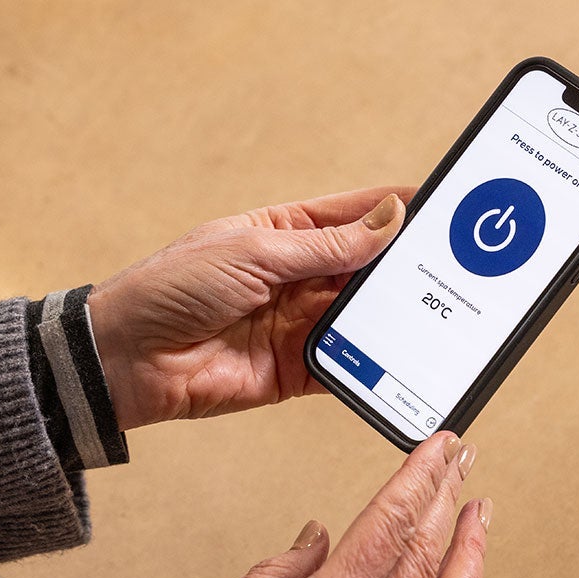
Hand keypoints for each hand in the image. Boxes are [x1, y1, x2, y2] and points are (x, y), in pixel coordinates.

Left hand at [87, 187, 413, 429]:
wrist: (126, 360)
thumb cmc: (171, 288)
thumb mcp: (255, 251)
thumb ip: (327, 245)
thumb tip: (390, 219)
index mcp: (284, 231)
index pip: (355, 214)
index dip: (398, 209)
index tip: (445, 208)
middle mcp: (297, 276)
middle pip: (368, 267)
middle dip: (406, 266)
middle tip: (453, 265)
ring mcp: (298, 323)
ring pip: (363, 316)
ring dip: (394, 314)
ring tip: (435, 310)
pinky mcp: (296, 369)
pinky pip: (347, 365)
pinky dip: (373, 363)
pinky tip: (402, 357)